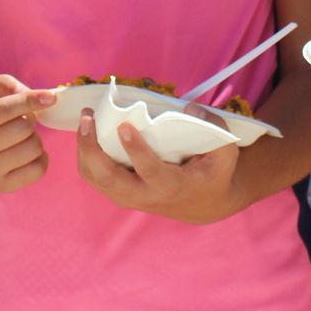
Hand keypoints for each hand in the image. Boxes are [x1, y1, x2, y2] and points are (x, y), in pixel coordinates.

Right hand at [0, 75, 54, 191]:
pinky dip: (41, 157)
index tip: (51, 97)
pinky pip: (38, 169)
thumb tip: (28, 94)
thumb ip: (6, 84)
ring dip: (35, 138)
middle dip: (30, 120)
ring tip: (22, 137)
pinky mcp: (3, 185)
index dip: (29, 100)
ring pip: (33, 148)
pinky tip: (28, 152)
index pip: (3, 110)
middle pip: (22, 128)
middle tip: (21, 121)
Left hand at [75, 105, 243, 223]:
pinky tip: (87, 131)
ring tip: (85, 118)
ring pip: (96, 179)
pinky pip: (94, 177)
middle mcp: (146, 195)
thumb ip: (215, 128)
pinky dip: (85, 155)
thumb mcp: (226, 153)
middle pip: (110, 180)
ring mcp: (129, 196)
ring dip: (85, 150)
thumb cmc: (213, 172)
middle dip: (92, 150)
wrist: (203, 203)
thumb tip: (190, 107)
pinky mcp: (120, 192)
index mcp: (173, 186)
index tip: (124, 126)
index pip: (150, 172)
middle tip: (88, 119)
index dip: (136, 151)